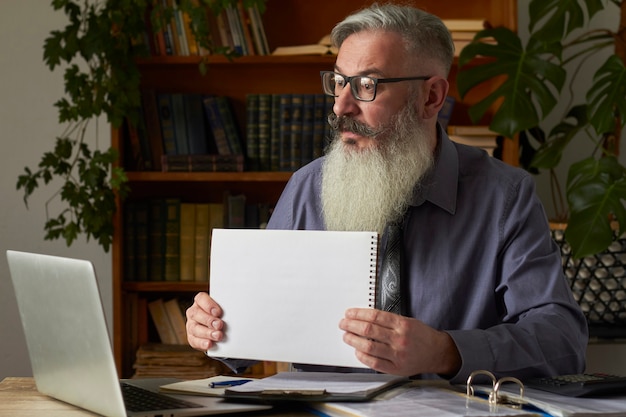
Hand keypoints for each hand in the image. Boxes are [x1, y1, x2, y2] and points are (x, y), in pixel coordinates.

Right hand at [185, 292, 223, 350]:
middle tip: (219, 325)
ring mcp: (191, 325)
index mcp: (200, 302)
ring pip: (194, 328)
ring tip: (218, 335)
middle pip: (196, 314)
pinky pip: (194, 340)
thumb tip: (234, 312)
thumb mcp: (223, 309)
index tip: (218, 312)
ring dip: (207, 333)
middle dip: (208, 320)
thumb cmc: (221, 315)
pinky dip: (202, 343)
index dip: (208, 305)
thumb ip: (225, 309)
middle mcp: (194, 312)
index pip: (201, 298)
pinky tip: (209, 344)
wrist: (217, 328)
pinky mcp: (192, 337)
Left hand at [339, 308, 460, 375]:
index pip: (374, 316)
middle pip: (368, 330)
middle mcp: (399, 339)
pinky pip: (374, 362)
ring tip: (346, 336)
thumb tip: (364, 318)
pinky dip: (362, 356)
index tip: (349, 313)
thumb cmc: (420, 335)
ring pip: (368, 346)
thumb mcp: (407, 321)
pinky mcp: (396, 368)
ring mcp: (397, 354)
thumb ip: (388, 320)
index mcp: (402, 324)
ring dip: (353, 340)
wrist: (436, 352)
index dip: (358, 314)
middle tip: (343, 324)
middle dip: (351, 325)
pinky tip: (357, 351)